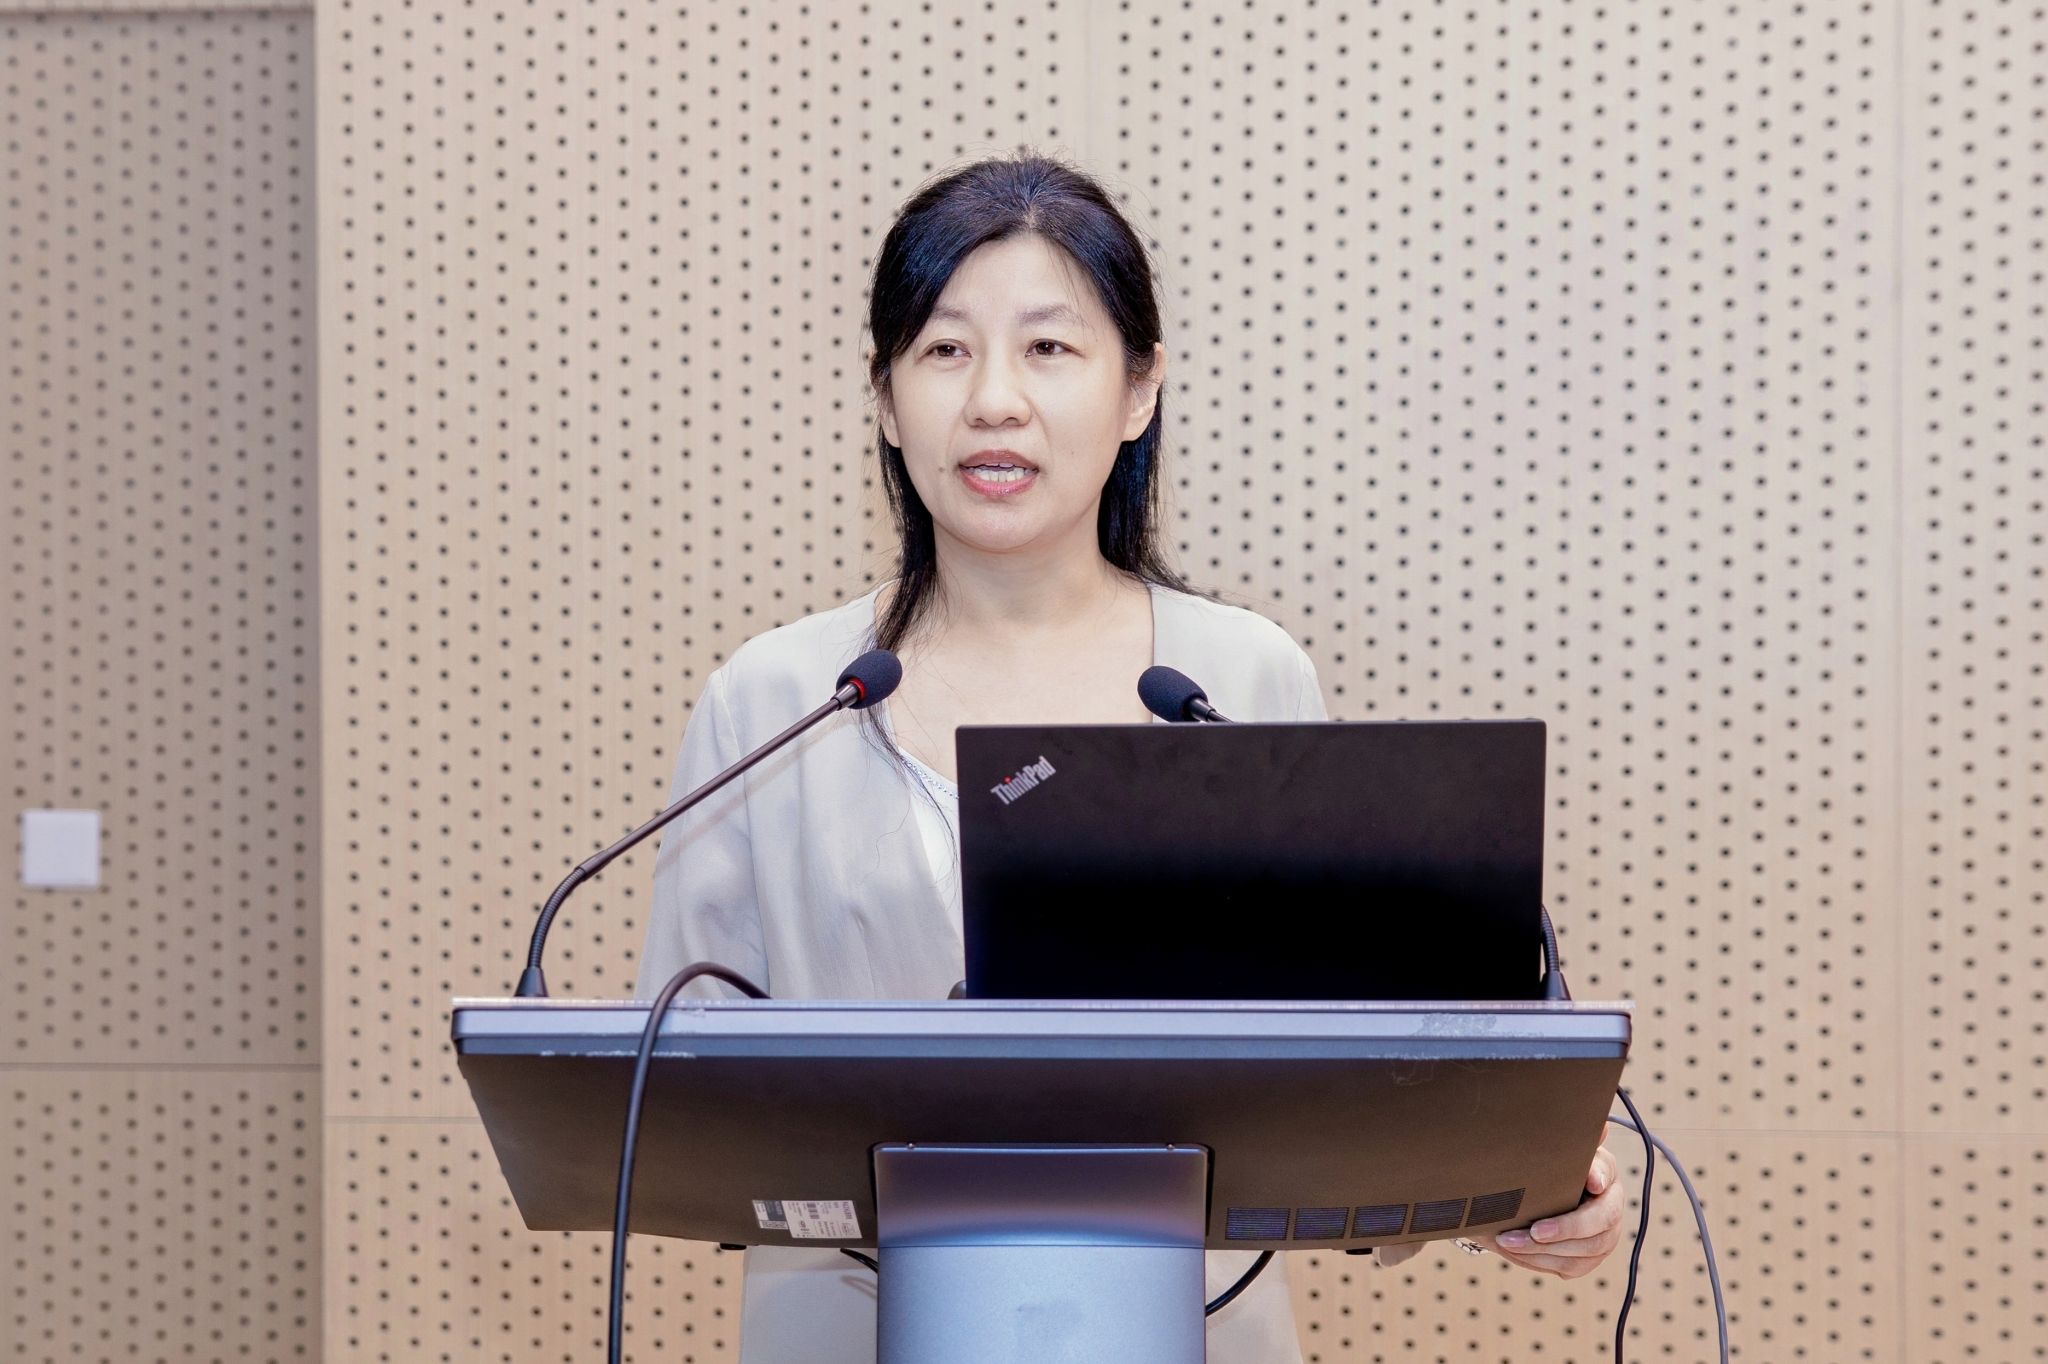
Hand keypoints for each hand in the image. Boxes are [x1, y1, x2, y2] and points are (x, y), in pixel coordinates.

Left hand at [1476, 1124, 1624, 1278]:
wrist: (1533, 1199)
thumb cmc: (1544, 1169)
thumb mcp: (1552, 1151)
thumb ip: (1569, 1141)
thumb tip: (1600, 1124)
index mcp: (1604, 1173)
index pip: (1607, 1173)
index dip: (1599, 1177)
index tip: (1591, 1181)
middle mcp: (1610, 1207)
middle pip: (1599, 1224)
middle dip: (1564, 1229)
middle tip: (1533, 1231)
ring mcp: (1603, 1237)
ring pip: (1581, 1252)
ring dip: (1542, 1250)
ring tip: (1508, 1241)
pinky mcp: (1588, 1258)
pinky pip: (1568, 1267)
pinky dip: (1539, 1261)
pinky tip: (1516, 1252)